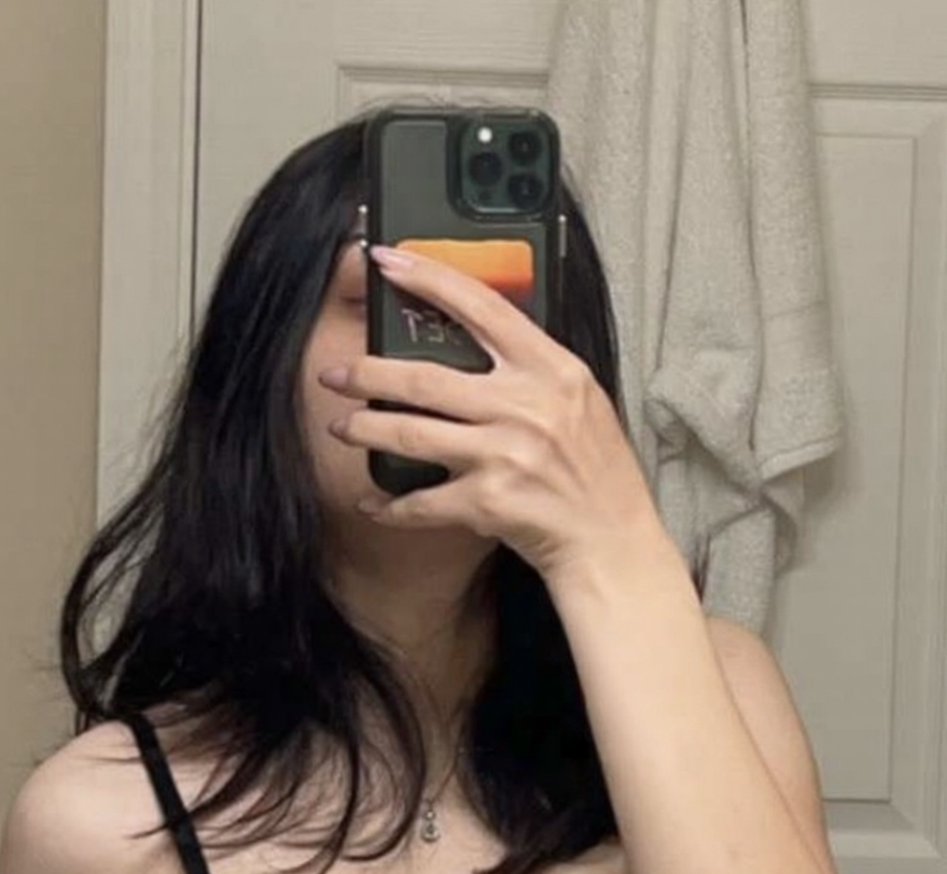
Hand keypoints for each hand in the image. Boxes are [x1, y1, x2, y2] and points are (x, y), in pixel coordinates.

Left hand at [321, 243, 670, 583]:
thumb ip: (532, 367)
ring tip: (340, 428)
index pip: (481, 306)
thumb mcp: (579, 399)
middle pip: (425, 378)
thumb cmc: (596, 471)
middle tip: (335, 373)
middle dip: (367, 373)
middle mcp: (525, 405)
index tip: (386, 260)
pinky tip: (372, 503)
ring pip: (411, 434)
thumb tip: (477, 334)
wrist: (611, 540)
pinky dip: (391, 506)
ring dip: (365, 431)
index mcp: (551, 368)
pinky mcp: (488, 502)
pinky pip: (421, 501)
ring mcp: (504, 454)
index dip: (428, 279)